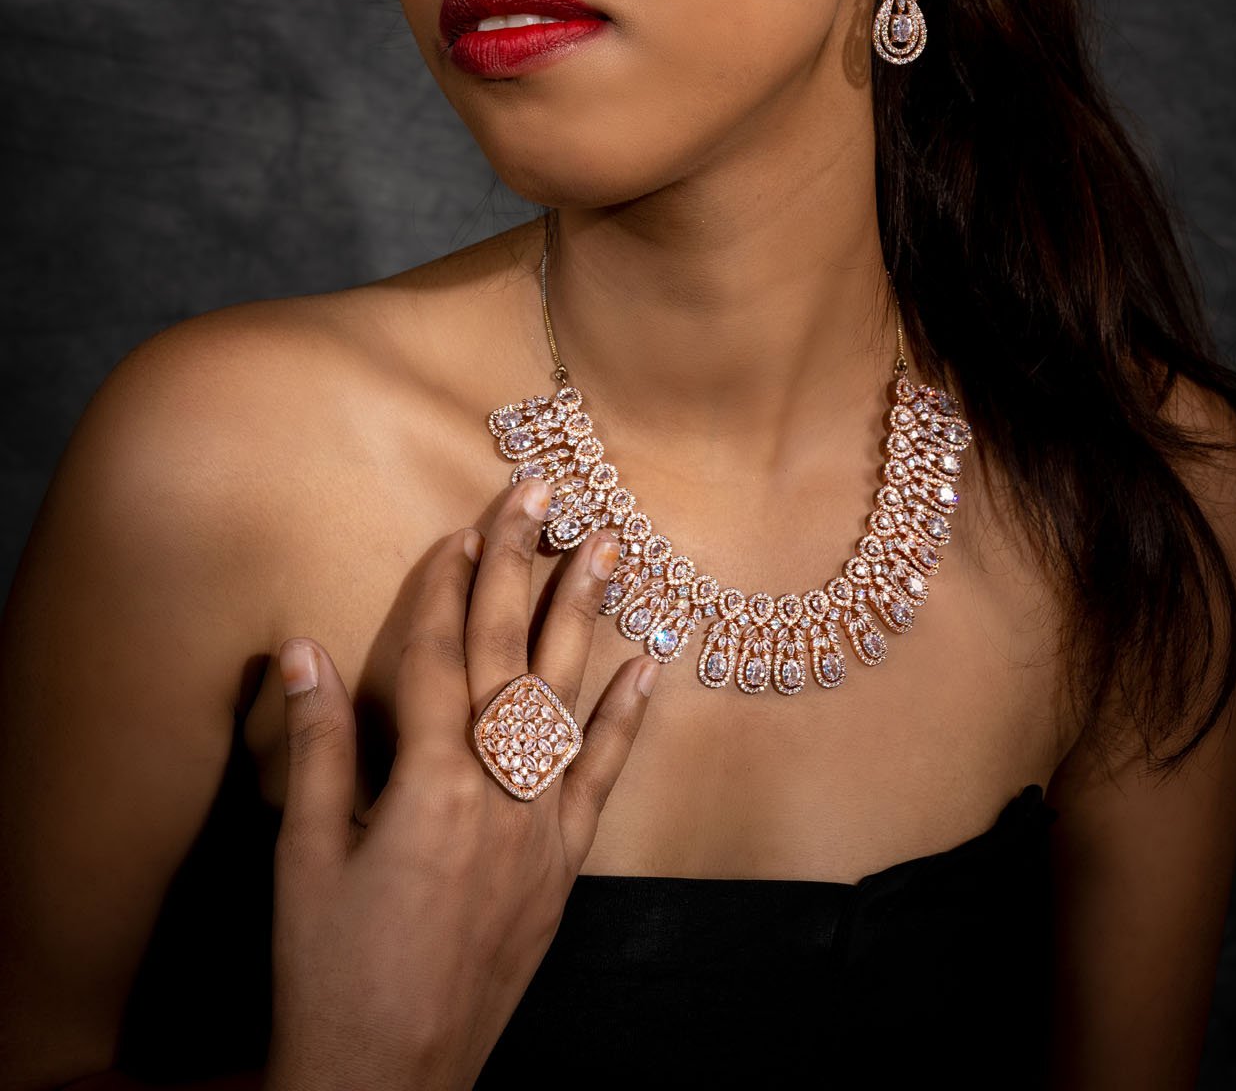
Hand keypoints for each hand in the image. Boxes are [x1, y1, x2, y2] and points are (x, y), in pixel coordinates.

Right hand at [264, 478, 655, 1090]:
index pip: (442, 657)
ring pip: (566, 700)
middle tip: (542, 492)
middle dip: (522, 567)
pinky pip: (603, 778)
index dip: (451, 585)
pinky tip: (645, 664)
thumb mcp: (303, 857)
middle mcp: (496, 795)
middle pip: (510, 656)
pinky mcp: (562, 868)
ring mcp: (539, 830)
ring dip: (585, 617)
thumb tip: (300, 650)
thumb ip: (316, 746)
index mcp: (427, 785)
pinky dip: (624, 718)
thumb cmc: (330, 973)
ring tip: (608, 545)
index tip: (466, 521)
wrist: (390, 1080)